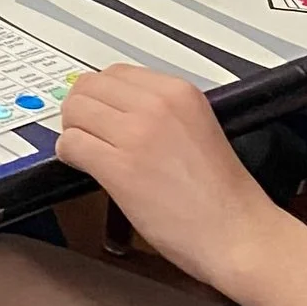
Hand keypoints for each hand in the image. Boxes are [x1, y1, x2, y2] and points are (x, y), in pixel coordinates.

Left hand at [55, 64, 275, 287]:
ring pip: (75, 111)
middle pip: (89, 86)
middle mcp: (157, 104)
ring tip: (86, 150)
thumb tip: (119, 110)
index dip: (102, 95)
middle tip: (86, 130)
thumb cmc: (222, 194)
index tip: (100, 112)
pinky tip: (83, 166)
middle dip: (81, 109)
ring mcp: (137, 134)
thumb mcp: (197, 128)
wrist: (238, 232)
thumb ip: (161, 113)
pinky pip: (72, 144)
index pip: (116, 73)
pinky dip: (69, 154)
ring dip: (73, 131)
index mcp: (179, 91)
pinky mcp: (120, 167)